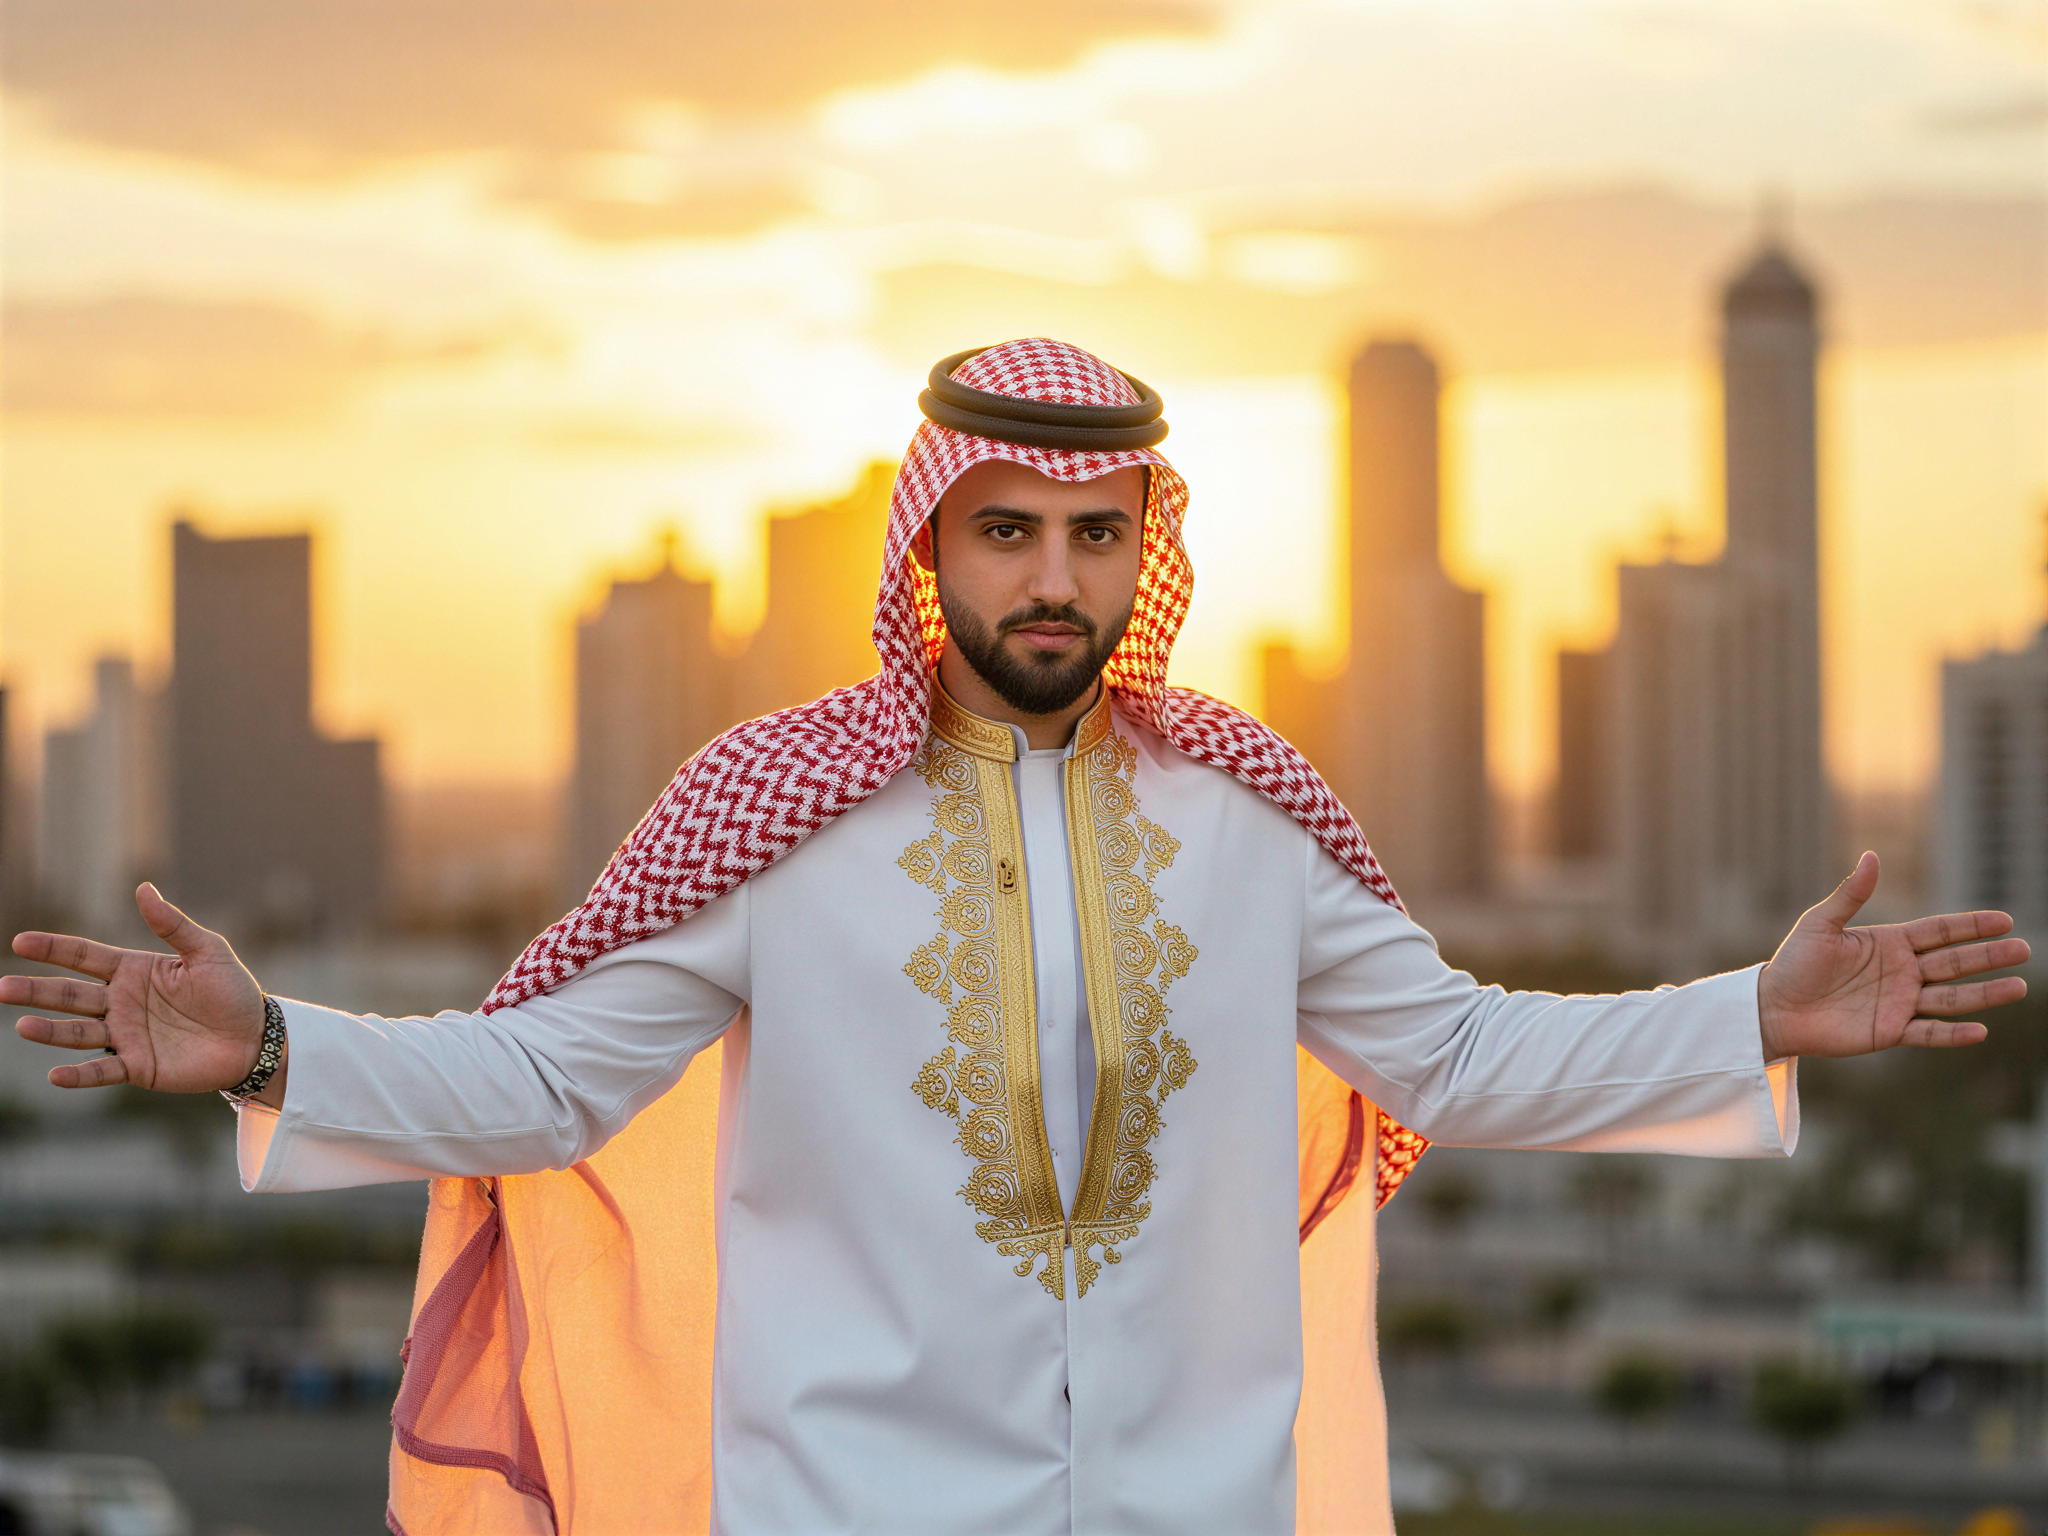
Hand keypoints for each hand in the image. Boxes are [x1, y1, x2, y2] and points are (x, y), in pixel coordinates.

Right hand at [5, 883, 267, 1092]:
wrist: (258, 1038)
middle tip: (2, 988)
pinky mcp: (139, 1067)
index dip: (53, 949)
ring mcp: (126, 1036)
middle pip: (70, 996)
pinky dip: (80, 1075)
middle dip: (36, 991)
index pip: (84, 957)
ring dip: (50, 1031)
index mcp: (133, 971)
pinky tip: (56, 1075)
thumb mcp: (208, 951)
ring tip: (23, 1026)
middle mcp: (121, 1003)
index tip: (20, 942)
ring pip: (78, 1033)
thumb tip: (143, 887)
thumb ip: (173, 925)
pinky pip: (102, 1071)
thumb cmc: (233, 991)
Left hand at [1758, 851, 2029, 1060]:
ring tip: (2018, 987)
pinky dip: (1953, 1034)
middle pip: (1954, 962)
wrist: (1773, 1008)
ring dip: (1984, 994)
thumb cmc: (1793, 963)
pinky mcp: (1889, 1031)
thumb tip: (1871, 855)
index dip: (1971, 926)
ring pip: (1951, 998)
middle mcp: (1901, 972)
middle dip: (1989, 957)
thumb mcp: (1820, 924)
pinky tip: (1980, 1031)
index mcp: (1889, 943)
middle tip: (2024, 949)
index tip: (2004, 921)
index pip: (1940, 932)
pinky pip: (1928, 1033)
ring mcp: (1899, 1003)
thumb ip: (1851, 894)